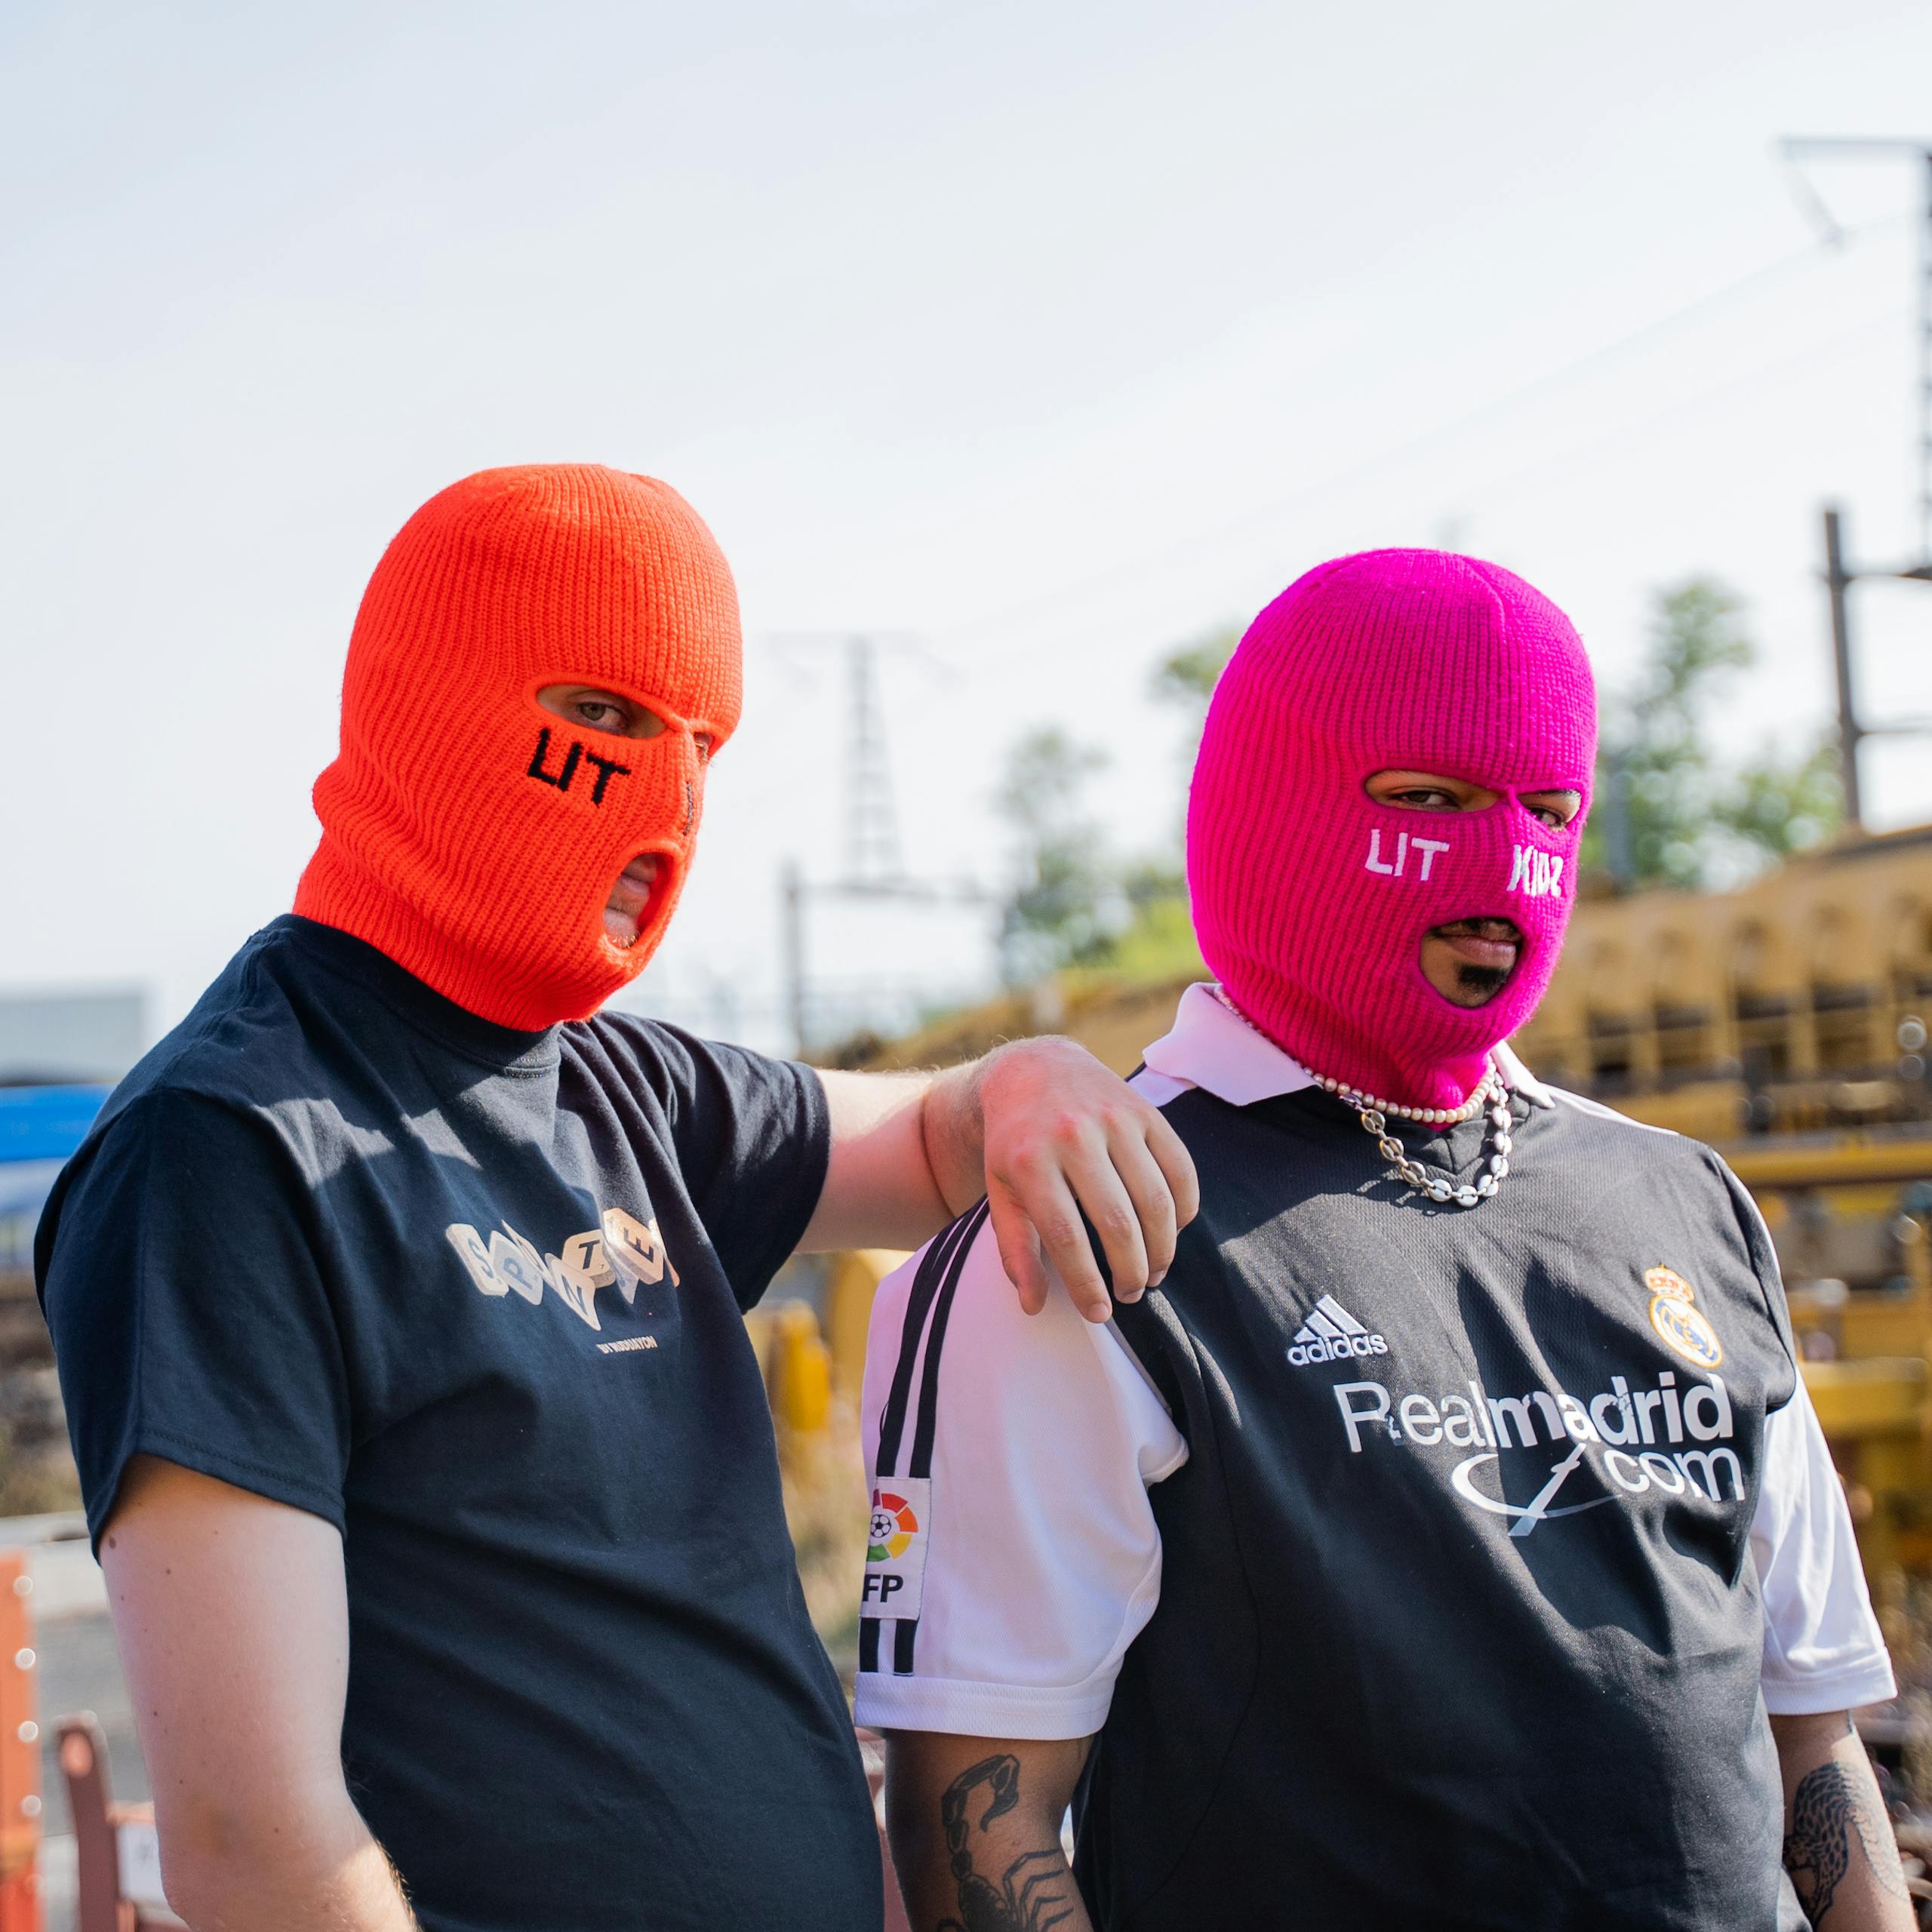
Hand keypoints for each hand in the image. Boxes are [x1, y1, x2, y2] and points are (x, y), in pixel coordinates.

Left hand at [972, 1038, 1198, 1321]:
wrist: (1035, 1070)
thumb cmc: (1015, 1143)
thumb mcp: (1000, 1192)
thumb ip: (1015, 1249)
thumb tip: (1032, 1305)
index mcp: (1030, 1161)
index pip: (1067, 1237)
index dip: (1088, 1283)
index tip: (1100, 1313)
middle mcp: (1073, 1136)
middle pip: (1117, 1223)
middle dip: (1130, 1272)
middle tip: (1131, 1294)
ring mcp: (1114, 1119)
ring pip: (1154, 1201)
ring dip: (1162, 1249)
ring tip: (1153, 1273)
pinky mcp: (1146, 1111)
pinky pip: (1180, 1169)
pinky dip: (1184, 1208)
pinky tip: (1172, 1231)